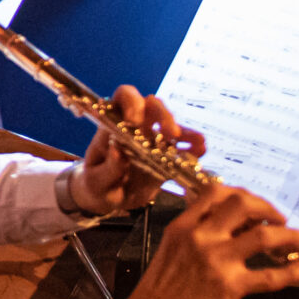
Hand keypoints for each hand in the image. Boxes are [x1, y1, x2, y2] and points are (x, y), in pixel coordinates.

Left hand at [69, 86, 197, 215]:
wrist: (109, 200)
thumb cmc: (97, 185)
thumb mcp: (96, 182)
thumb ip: (108, 168)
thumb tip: (117, 149)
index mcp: (113, 125)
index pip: (123, 97)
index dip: (131, 101)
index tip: (135, 120)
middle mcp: (136, 126)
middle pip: (152, 106)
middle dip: (163, 115)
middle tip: (170, 133)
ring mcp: (153, 139)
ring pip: (170, 123)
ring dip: (184, 130)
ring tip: (196, 142)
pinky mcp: (167, 156)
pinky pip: (183, 145)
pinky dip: (193, 145)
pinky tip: (201, 150)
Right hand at [115, 186, 298, 298]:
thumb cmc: (158, 291)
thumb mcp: (170, 248)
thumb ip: (194, 232)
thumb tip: (225, 225)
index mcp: (183, 226)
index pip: (215, 192)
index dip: (241, 194)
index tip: (253, 205)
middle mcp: (201, 237)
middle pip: (242, 204)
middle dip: (267, 208)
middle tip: (278, 219)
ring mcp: (217, 260)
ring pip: (263, 236)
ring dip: (289, 234)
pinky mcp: (230, 286)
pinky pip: (271, 276)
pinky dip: (294, 271)